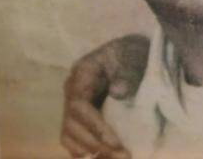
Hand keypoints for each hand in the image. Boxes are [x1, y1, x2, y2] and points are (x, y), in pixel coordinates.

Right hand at [61, 34, 149, 157]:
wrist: (131, 53)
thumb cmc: (130, 54)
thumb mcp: (132, 57)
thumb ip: (126, 73)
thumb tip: (118, 91)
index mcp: (82, 73)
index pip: (79, 105)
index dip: (94, 126)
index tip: (114, 143)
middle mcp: (72, 91)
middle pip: (71, 125)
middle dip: (95, 144)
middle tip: (121, 156)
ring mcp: (73, 105)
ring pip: (69, 136)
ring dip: (90, 151)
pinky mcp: (80, 117)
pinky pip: (75, 139)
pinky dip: (87, 151)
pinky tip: (105, 158)